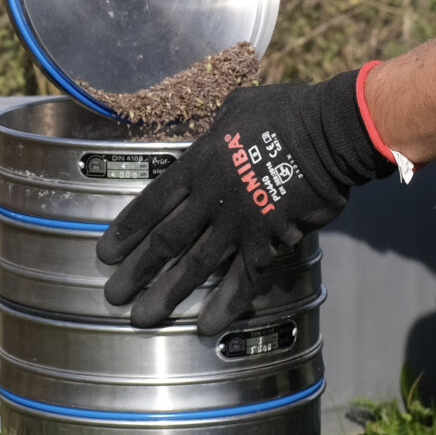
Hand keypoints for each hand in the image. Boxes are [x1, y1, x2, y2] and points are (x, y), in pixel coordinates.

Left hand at [96, 72, 389, 332]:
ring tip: (142, 318)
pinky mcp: (268, 241)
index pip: (151, 203)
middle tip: (113, 296)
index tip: (106, 254)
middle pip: (165, 241)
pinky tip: (206, 326)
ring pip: (195, 267)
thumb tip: (210, 136)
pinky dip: (225, 305)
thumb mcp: (236, 107)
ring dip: (167, 294)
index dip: (127, 230)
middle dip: (136, 271)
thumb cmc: (285, 111)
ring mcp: (238, 224)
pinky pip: (243, 280)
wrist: (329, 133)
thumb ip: (215, 131)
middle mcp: (210, 198)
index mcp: (198, 163)